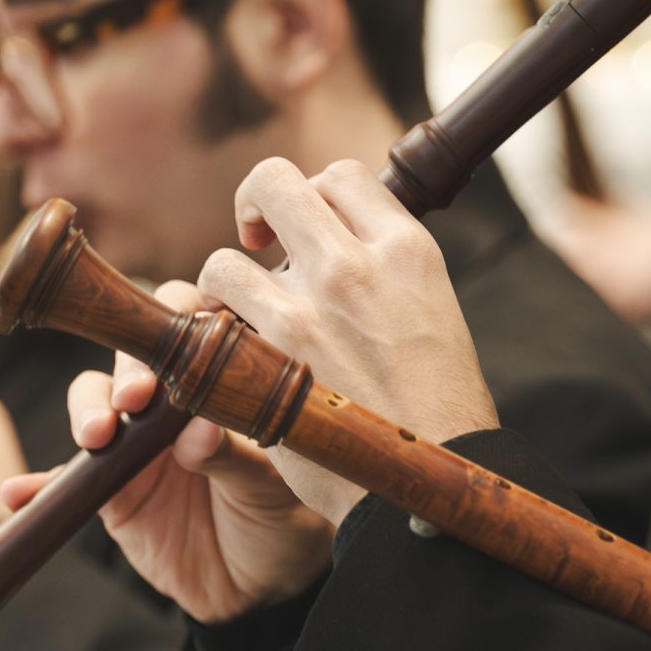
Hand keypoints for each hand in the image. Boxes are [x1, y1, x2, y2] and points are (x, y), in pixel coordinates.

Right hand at [3, 281, 333, 623]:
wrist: (259, 587)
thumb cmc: (279, 519)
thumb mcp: (271, 489)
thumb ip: (234, 457)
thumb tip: (198, 428)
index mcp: (219, 384)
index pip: (192, 329)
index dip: (178, 317)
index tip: (179, 336)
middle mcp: (170, 402)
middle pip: (131, 358)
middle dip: (127, 370)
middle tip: (137, 397)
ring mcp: (134, 443)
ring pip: (93, 404)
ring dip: (87, 412)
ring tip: (94, 437)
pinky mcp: (109, 489)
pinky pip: (62, 482)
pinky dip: (35, 485)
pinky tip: (17, 492)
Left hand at [195, 157, 499, 524]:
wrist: (437, 474)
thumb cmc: (440, 409)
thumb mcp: (434, 314)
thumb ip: (387, 273)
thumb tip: (343, 247)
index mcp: (409, 250)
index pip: (343, 176)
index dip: (315, 195)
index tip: (307, 229)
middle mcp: (358, 263)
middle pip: (276, 181)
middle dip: (256, 204)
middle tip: (255, 239)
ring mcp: (310, 306)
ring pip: (225, 257)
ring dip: (226, 286)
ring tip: (244, 319)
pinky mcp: (271, 353)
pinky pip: (210, 314)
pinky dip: (211, 334)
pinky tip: (232, 356)